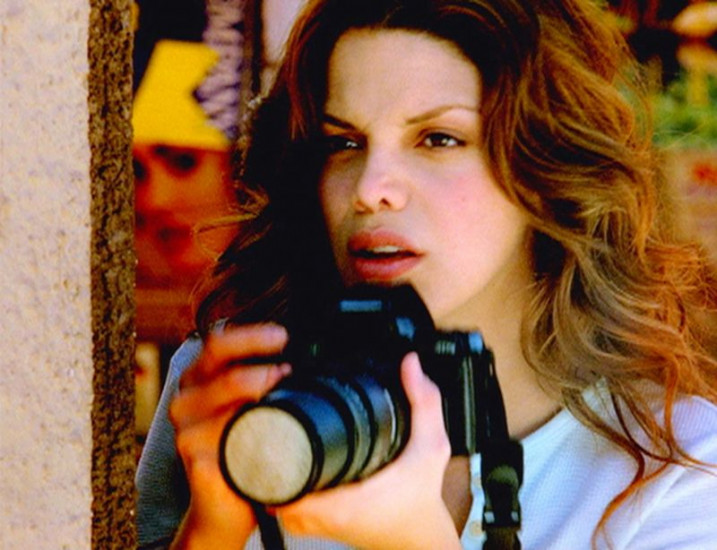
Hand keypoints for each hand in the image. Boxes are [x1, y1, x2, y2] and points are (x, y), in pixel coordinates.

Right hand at [168, 323, 290, 548]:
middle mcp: (186, 400)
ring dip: (263, 398)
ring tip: (287, 402)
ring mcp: (188, 432)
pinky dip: (259, 435)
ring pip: (229, 402)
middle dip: (260, 363)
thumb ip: (261, 380)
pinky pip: (233, 441)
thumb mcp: (247, 407)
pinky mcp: (197, 462)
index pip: (218, 343)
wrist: (223, 506)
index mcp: (198, 379)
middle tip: (288, 370)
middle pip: (221, 367)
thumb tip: (305, 357)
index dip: (250, 336)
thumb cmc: (241, 448)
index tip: (283, 336)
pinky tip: (276, 436)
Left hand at [276, 352, 460, 549]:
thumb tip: (409, 363)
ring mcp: (309, 525)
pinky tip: (287, 458)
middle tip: (274, 416)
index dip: (271, 444)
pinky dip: (278, 479)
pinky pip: (280, 500)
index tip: (276, 416)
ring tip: (276, 433)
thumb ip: (423, 402)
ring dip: (268, 464)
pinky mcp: (309, 525)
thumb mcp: (431, 446)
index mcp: (339, 502)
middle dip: (266, 445)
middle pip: (267, 478)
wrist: (418, 537)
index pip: (280, 476)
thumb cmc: (420, 498)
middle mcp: (316, 517)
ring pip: (268, 491)